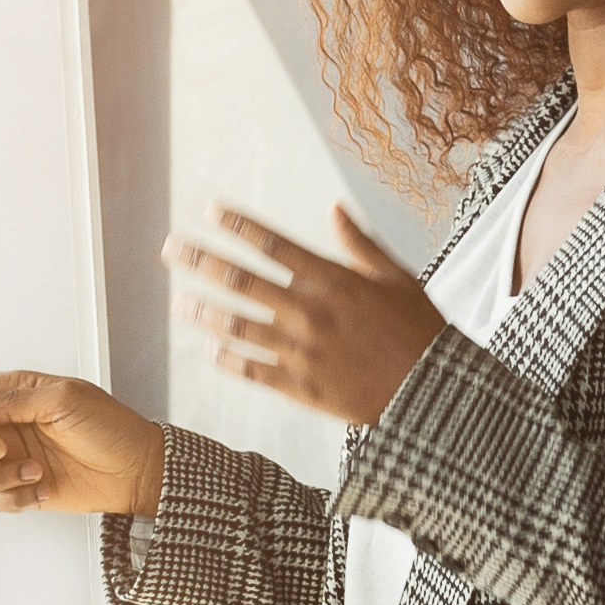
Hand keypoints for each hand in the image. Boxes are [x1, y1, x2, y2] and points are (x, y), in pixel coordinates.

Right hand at [0, 372, 167, 514]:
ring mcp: (12, 457)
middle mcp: (6, 424)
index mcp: (14, 392)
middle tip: (1, 449)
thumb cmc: (110, 427)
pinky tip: (44, 488)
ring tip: (36, 471)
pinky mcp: (21, 487)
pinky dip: (15, 497)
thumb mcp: (64, 399)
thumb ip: (12, 400)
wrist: (137, 470)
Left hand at [173, 206, 448, 427]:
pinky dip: (230, 360)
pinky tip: (211, 349)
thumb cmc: (421, 332)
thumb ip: (361, 245)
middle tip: (170, 249)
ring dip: (204, 312)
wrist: (434, 394)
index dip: (239, 226)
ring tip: (178, 302)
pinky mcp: (302, 387)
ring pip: (239, 326)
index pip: (273, 244)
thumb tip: (335, 210)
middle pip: (242, 281)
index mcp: (333, 280)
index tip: (212, 212)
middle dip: (201, 262)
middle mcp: (309, 312)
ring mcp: (302, 351)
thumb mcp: (398, 279)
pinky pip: (255, 370)